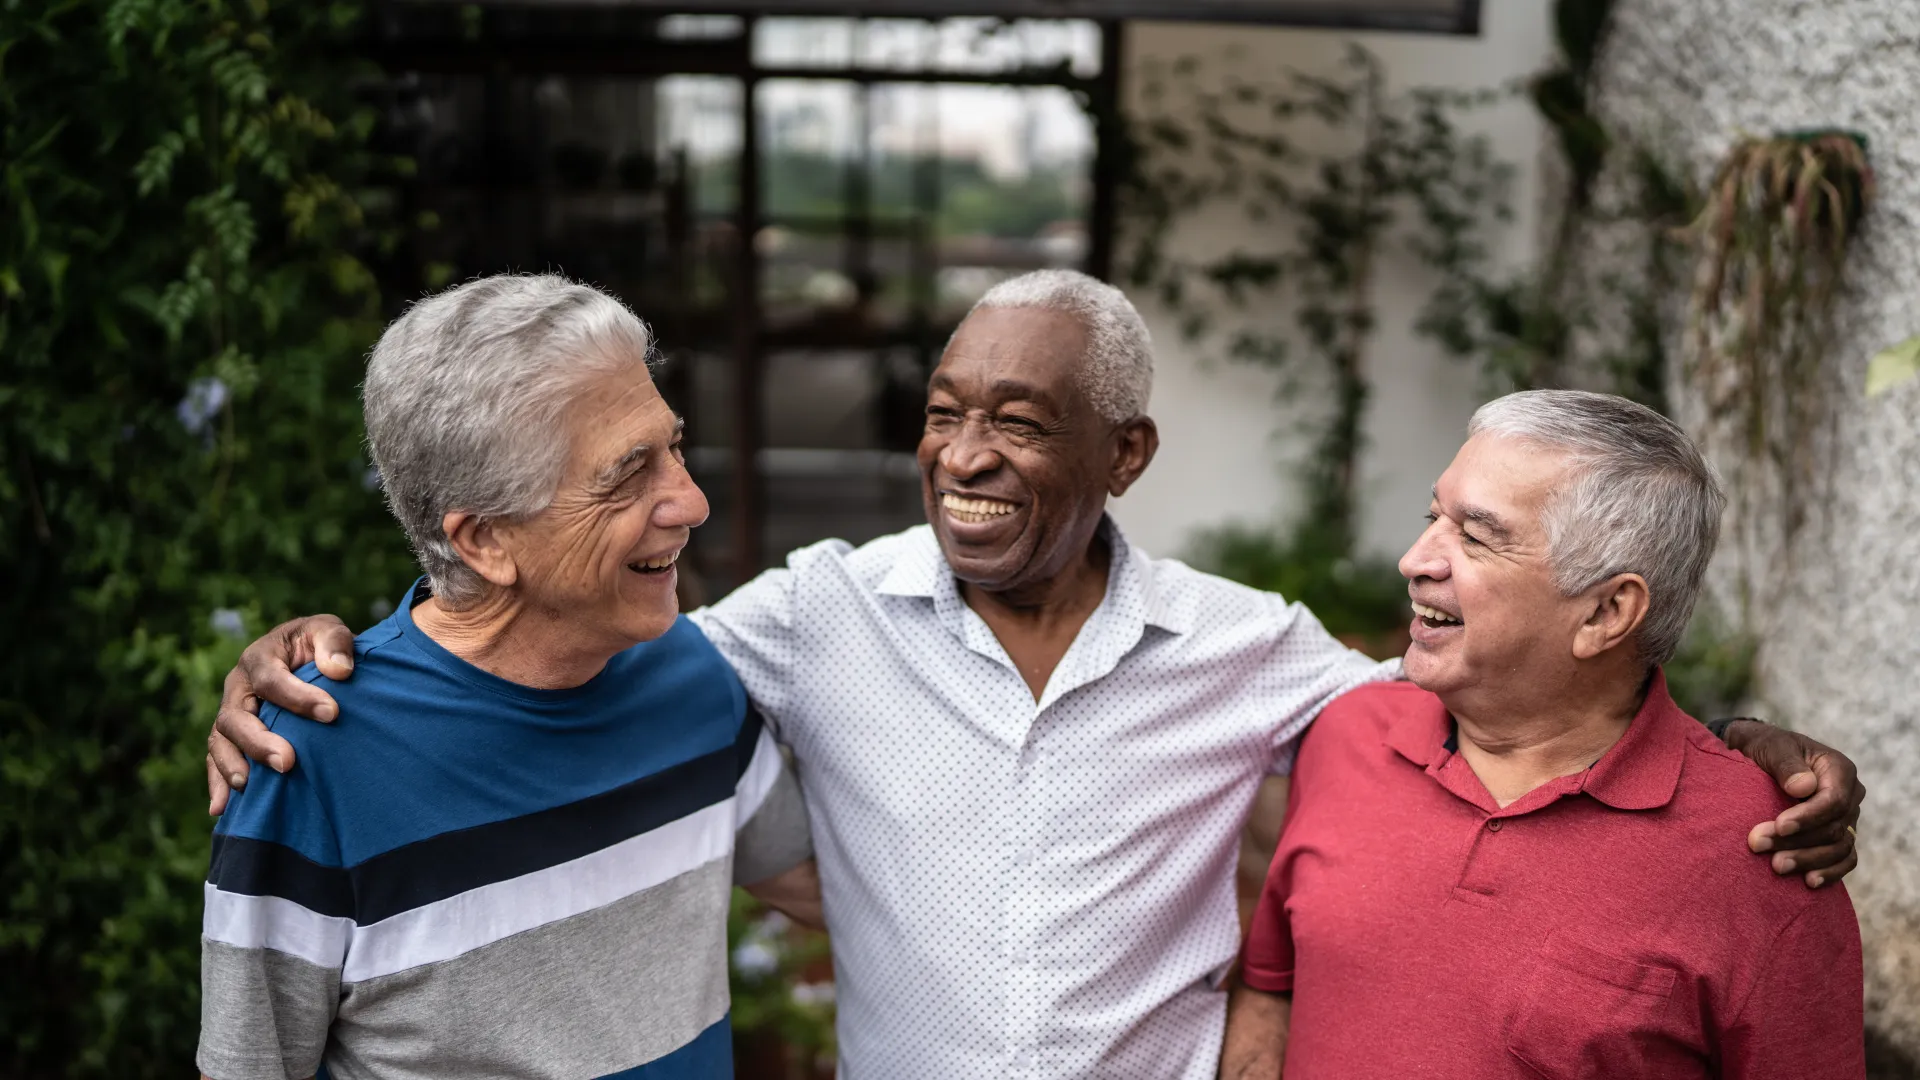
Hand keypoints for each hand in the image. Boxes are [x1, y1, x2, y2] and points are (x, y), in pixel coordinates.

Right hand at [205, 614, 357, 814]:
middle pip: (236, 716)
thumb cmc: (319, 645)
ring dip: (233, 764)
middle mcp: (238, 686)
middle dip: (260, 741)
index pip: (272, 679)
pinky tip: (221, 809)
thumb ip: (335, 643)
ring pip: (220, 740)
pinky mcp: (231, 737)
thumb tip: (339, 670)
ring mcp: (231, 713)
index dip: (299, 697)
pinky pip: (216, 760)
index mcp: (260, 658)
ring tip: (249, 785)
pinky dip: (217, 783)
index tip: (332, 714)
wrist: (306, 656)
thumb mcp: (329, 631)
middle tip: (288, 763)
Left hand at [1722, 719, 1864, 887]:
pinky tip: (1809, 881)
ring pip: (1840, 848)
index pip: (1834, 801)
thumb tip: (1804, 787)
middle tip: (1758, 845)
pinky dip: (1831, 872)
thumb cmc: (1765, 748)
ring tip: (1776, 866)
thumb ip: (1786, 763)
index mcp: (1839, 769)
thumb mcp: (1771, 746)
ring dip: (1809, 860)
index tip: (1779, 826)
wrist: (1759, 758)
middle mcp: (1850, 795)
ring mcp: (1847, 818)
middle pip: (1833, 828)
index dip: (1808, 817)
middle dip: (1797, 840)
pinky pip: (1845, 859)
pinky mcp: (1838, 836)